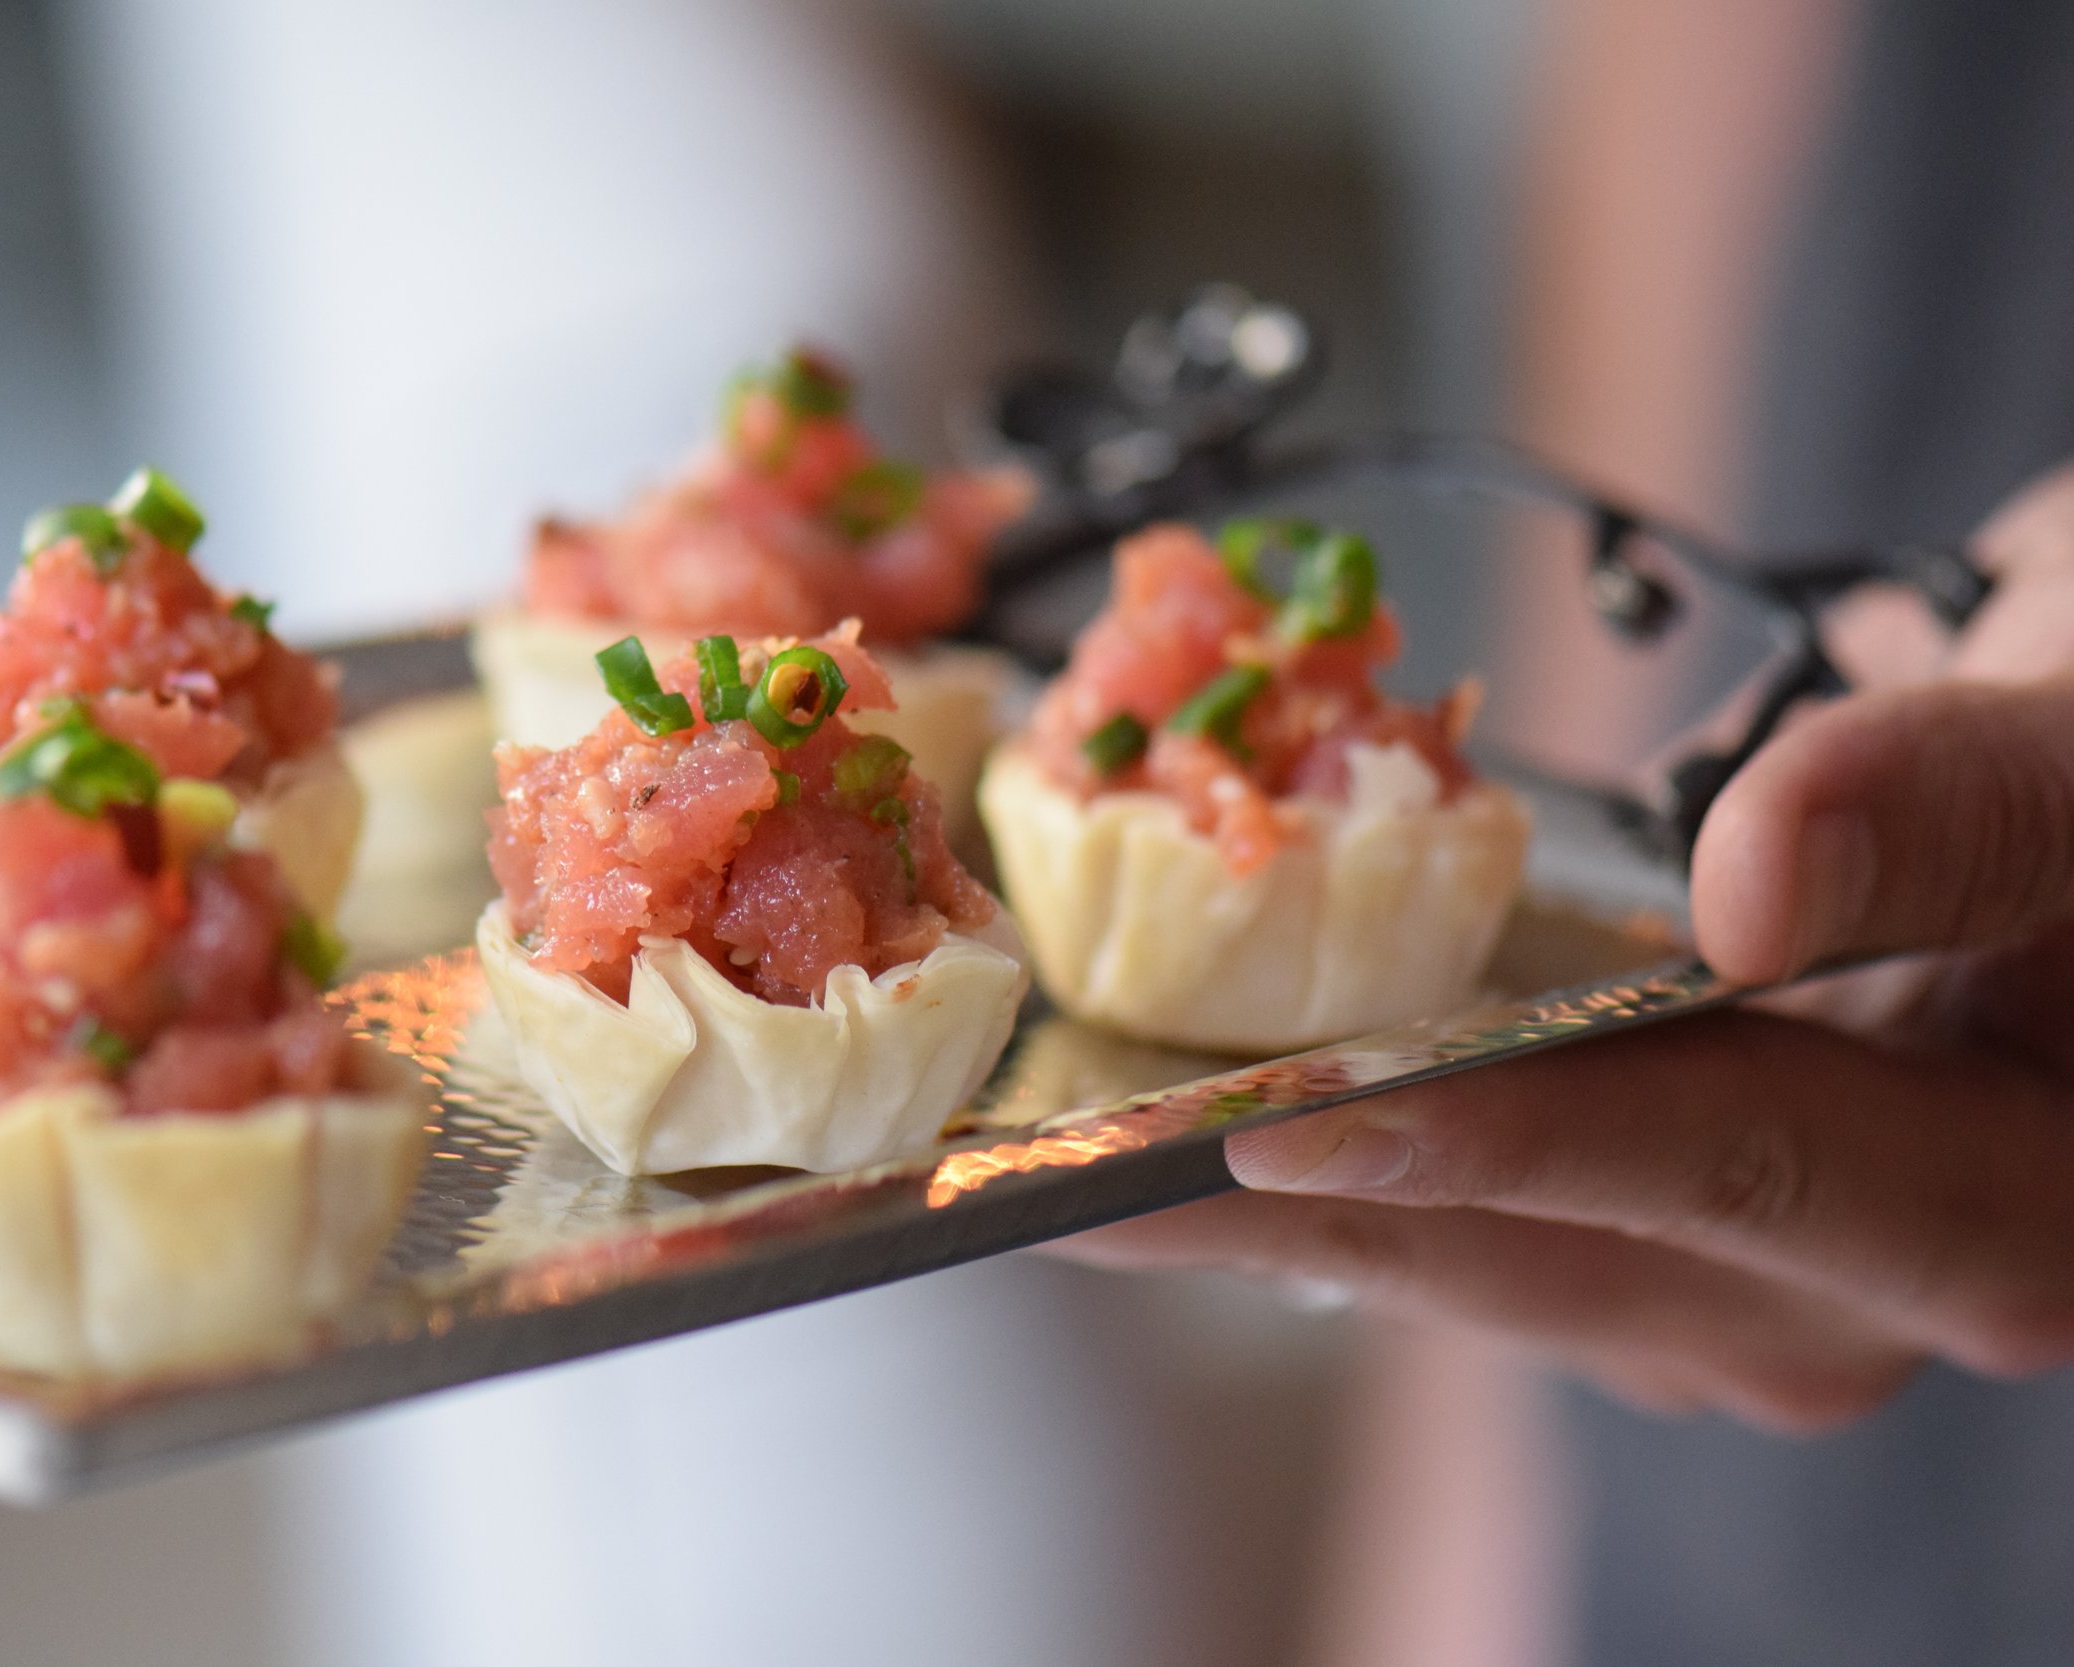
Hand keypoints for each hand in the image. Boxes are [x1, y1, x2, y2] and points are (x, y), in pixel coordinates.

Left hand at [1058, 465, 2073, 1431]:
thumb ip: (1969, 813)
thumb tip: (1756, 883)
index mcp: (1992, 1218)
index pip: (1717, 1167)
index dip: (1486, 1141)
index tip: (1258, 1118)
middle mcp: (1838, 1282)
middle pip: (1523, 1242)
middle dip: (1274, 1197)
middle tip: (1034, 1170)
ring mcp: (1723, 1258)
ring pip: (1456, 1234)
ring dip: (1254, 1179)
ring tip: (1046, 1136)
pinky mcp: (1639, 1204)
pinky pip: (1451, 1187)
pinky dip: (1313, 1130)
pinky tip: (1169, 1086)